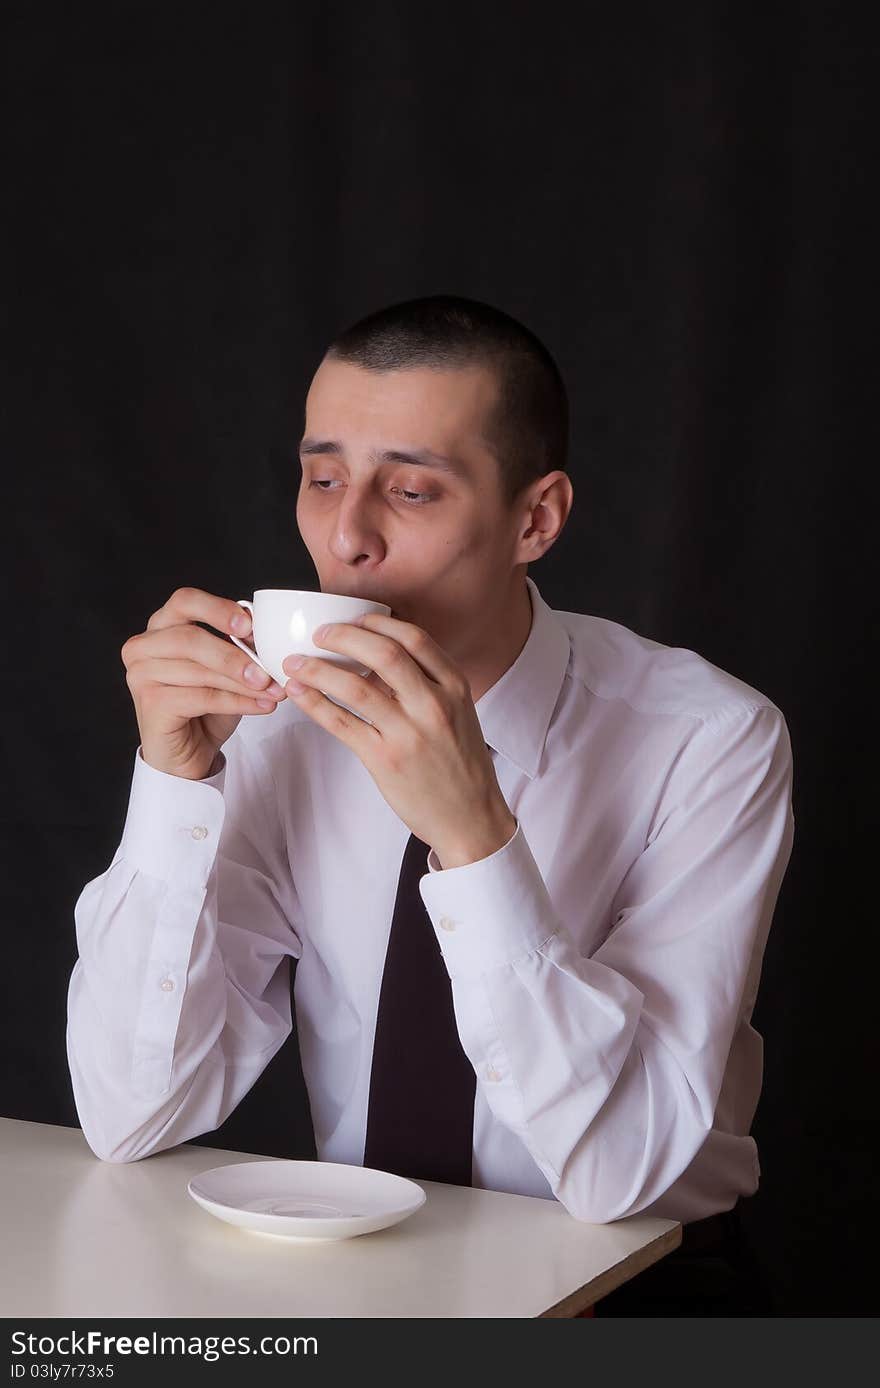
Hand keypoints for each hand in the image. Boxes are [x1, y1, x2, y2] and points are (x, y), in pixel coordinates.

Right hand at [121, 587, 286, 779]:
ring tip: (274, 691)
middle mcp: (143, 647)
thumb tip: (263, 631)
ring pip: (200, 672)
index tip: (248, 624)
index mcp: (161, 626)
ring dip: (243, 683)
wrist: (188, 753)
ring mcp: (140, 675)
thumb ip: (238, 645)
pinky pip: (201, 698)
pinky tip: (262, 705)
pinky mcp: (150, 704)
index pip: (185, 601)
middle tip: (268, 671)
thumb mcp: (225, 669)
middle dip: (234, 656)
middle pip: (190, 638)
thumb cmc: (206, 706)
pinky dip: (237, 702)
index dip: (217, 609)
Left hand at [282, 614, 516, 867]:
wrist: (471, 817)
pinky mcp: (385, 760)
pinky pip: (341, 723)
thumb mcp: (459, 713)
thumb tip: (378, 658)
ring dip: (317, 669)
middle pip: (383, 653)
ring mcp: (409, 733)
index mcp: (455, 687)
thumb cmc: (460, 764)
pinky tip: (299, 693)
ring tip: (294, 662)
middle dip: (343, 636)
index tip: (354, 620)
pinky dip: (314, 703)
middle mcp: (434, 705)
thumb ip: (427, 684)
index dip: (378, 623)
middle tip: (320, 634)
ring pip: (354, 687)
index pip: (414, 638)